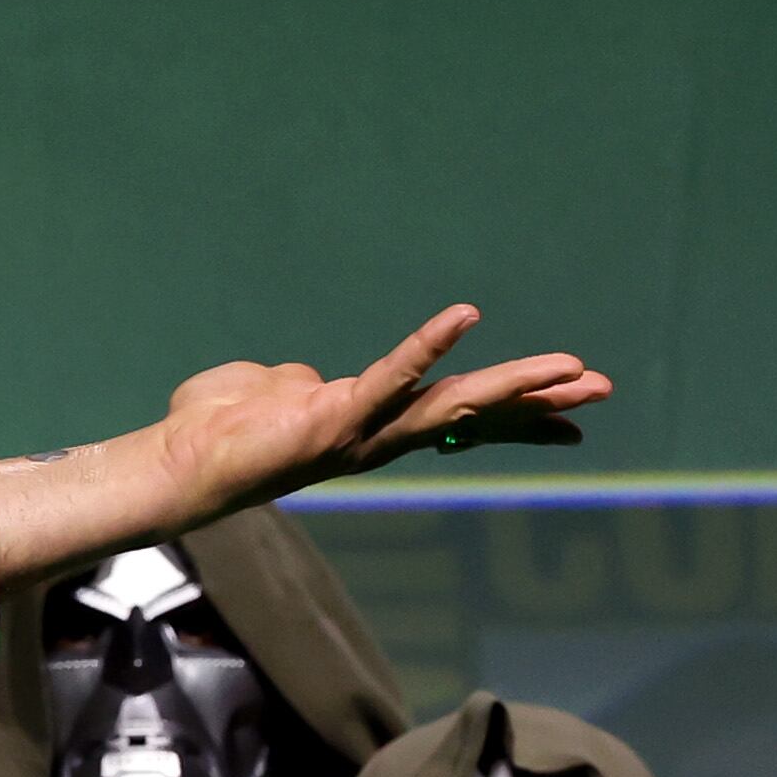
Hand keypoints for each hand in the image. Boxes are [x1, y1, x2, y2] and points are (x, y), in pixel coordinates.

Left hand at [155, 306, 608, 507]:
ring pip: (451, 405)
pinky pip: (389, 374)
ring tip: (570, 370)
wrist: (177, 460)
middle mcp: (375, 436)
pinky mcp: (336, 416)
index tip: (571, 415)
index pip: (455, 420)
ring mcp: (360, 430)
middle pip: (473, 416)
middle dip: (538, 403)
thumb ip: (296, 382)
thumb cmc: (212, 428)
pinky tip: (467, 317)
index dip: (514, 417)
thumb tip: (302, 376)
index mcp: (369, 427)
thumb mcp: (269, 393)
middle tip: (600, 388)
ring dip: (513, 385)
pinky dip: (427, 345)